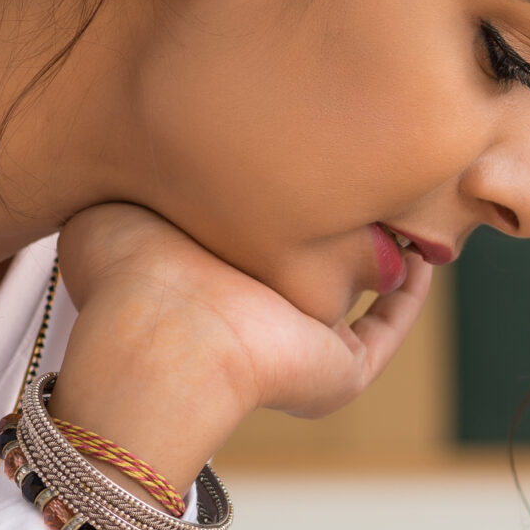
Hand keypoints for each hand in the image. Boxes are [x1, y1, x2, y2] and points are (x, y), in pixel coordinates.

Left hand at [50, 201, 434, 490]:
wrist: (170, 331)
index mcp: (205, 290)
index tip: (293, 163)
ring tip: (402, 209)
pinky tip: (420, 250)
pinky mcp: (340, 371)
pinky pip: (385, 328)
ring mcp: (298, 353)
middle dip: (330, 232)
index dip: (270, 207)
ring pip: (352, 304)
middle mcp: (253, 324)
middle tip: (357, 181)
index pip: (247, 249)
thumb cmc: (133, 274)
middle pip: (304, 276)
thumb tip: (138, 158)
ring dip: (380, 262)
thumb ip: (128, 182)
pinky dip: (408, 295)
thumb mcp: (109, 212)